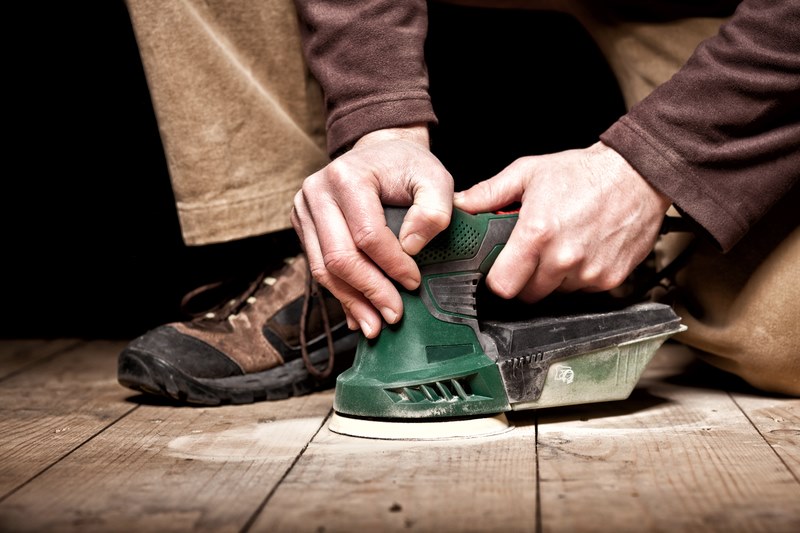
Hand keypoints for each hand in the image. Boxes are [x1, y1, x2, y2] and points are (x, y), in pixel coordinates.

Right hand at [291, 125, 453, 337]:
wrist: (379, 153)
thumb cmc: (406, 166)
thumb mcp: (435, 177)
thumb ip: (434, 209)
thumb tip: (411, 246)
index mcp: (348, 176)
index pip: (367, 234)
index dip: (392, 265)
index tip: (414, 283)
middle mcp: (317, 192)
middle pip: (338, 257)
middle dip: (369, 292)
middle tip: (393, 316)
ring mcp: (304, 210)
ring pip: (322, 269)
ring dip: (351, 301)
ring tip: (374, 325)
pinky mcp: (304, 226)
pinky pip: (318, 268)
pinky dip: (341, 294)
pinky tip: (358, 313)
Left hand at [453, 142, 670, 301]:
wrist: (637, 174)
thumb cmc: (583, 172)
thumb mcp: (528, 172)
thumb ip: (489, 193)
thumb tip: (460, 204)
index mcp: (537, 234)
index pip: (503, 285)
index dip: (497, 280)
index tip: (499, 271)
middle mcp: (563, 258)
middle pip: (528, 295)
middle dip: (524, 280)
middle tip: (531, 256)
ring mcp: (589, 272)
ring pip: (556, 293)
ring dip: (553, 278)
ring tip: (561, 247)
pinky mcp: (611, 279)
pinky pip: (583, 290)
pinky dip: (579, 277)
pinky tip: (582, 250)